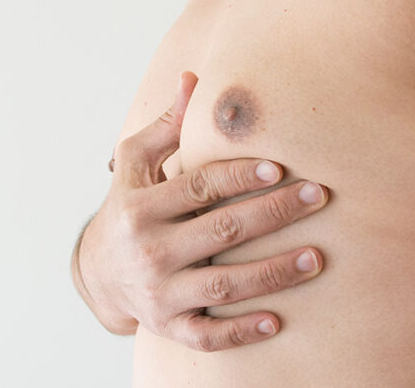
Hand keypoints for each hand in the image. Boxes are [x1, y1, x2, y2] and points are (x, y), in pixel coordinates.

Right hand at [73, 71, 329, 351]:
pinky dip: (241, 332)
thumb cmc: (127, 207)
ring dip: (272, 273)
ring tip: (316, 258)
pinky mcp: (169, 327)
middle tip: (317, 198)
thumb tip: (192, 79)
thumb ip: (166, 126)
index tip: (279, 167)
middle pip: (220, 232)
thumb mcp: (135, 164)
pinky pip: (208, 336)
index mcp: (140, 207)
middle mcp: (149, 252)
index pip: (198, 188)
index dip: (238, 176)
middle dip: (272, 215)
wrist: (97, 273)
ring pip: (223, 286)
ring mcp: (159, 294)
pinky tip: (279, 321)